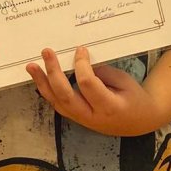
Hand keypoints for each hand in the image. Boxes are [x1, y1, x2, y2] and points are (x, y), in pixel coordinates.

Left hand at [25, 46, 164, 136]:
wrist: (139, 122)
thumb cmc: (134, 98)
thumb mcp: (125, 82)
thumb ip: (103, 73)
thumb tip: (80, 61)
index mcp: (109, 107)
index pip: (88, 84)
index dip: (81, 65)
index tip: (81, 49)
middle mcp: (92, 117)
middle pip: (66, 96)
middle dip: (54, 73)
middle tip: (47, 52)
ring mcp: (81, 120)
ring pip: (57, 102)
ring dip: (42, 83)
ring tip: (31, 66)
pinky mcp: (76, 118)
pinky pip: (58, 104)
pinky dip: (47, 90)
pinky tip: (39, 77)